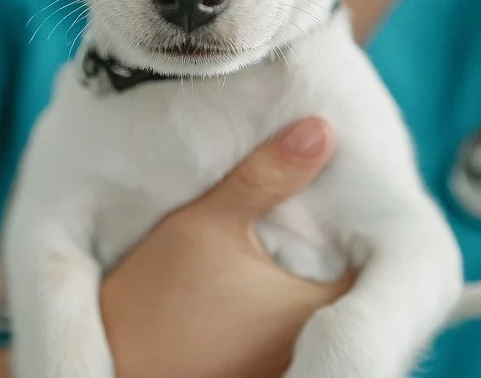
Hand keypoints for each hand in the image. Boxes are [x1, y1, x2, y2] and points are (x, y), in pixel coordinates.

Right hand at [100, 118, 351, 377]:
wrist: (107, 367)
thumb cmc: (152, 300)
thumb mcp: (205, 223)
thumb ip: (267, 175)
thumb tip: (320, 128)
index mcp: (312, 308)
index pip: (372, 267)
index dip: (370, 233)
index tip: (362, 201)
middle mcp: (308, 346)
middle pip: (356, 292)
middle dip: (350, 254)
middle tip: (347, 214)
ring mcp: (285, 366)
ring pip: (326, 317)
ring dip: (325, 284)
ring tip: (317, 245)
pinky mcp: (261, 373)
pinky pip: (296, 341)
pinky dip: (296, 312)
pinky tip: (273, 286)